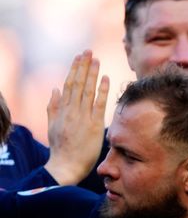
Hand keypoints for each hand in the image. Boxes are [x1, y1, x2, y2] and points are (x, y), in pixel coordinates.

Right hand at [45, 50, 108, 184]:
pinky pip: (99, 105)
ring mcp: (82, 117)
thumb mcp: (52, 126)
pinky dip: (102, 90)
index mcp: (62, 110)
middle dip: (83, 66)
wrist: (65, 166)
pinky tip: (105, 78)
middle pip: (77, 83)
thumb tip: (54, 89)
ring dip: (92, 73)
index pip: (69, 84)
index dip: (74, 69)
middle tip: (89, 51)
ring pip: (87, 90)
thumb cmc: (60, 149)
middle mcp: (71, 111)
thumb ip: (52, 107)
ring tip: (96, 60)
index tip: (79, 57)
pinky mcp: (94, 126)